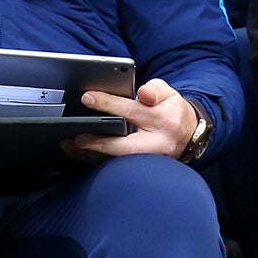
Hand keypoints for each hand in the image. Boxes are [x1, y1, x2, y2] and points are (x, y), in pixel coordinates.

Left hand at [67, 77, 198, 159]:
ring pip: (117, 161)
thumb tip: (143, 93)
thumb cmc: (171, 111)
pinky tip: (79, 154)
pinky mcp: (141, 169)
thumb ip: (155, 89)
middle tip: (76, 137)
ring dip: (91, 154)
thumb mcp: (168, 94)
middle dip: (98, 142)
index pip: (132, 110)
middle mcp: (157, 143)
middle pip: (125, 146)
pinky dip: (96, 161)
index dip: (108, 104)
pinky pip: (116, 167)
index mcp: (164, 120)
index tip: (87, 98)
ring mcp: (149, 160)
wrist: (188, 136)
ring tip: (69, 145)